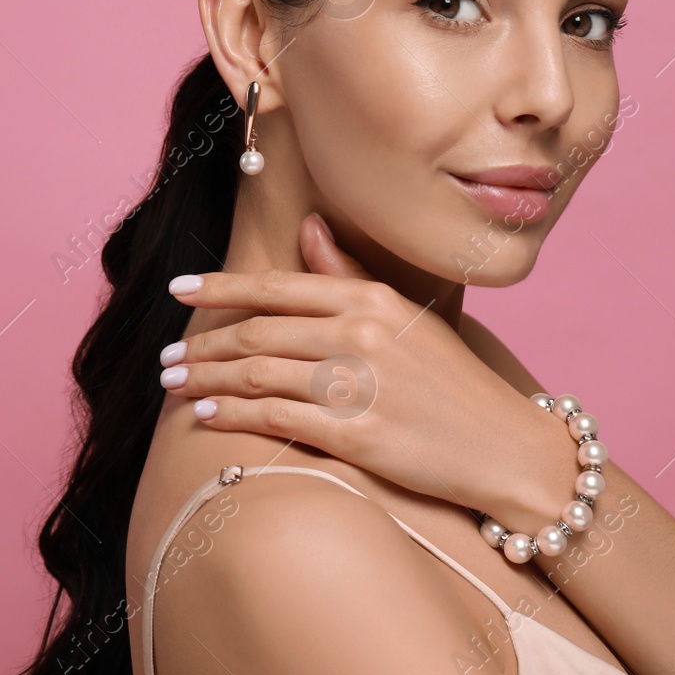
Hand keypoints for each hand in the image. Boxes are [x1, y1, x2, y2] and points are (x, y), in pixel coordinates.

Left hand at [158, 214, 578, 529]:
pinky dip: (231, 417)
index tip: (178, 289)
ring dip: (205, 379)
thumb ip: (351, 275)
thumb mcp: (409, 316)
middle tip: (166, 357)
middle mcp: (361, 334)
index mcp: (371, 299)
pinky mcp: (357, 436)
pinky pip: (274, 419)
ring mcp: (359, 385)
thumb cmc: (454, 383)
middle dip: (202, 344)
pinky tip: (205, 418)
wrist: (508, 448)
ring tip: (173, 385)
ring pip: (256, 374)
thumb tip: (309, 226)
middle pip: (257, 332)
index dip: (220, 287)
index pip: (277, 287)